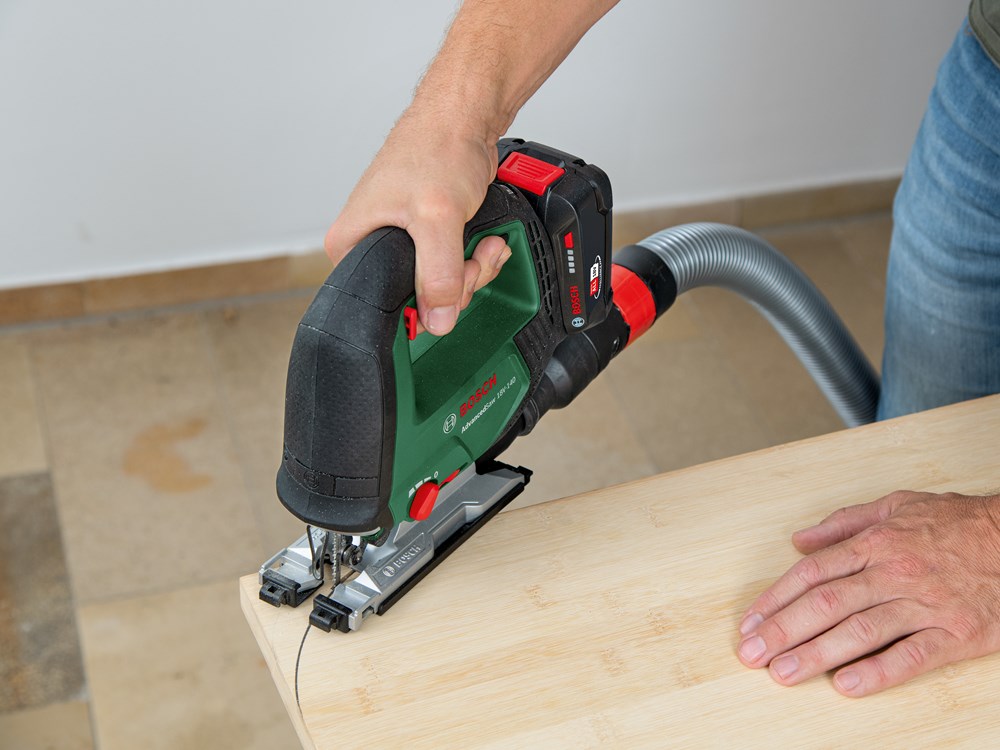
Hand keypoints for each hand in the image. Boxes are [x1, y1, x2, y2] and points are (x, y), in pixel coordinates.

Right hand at [324, 110, 510, 335]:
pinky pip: (455, 268)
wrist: (464, 119)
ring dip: (474, 269)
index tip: (450, 287)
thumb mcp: (436, 216)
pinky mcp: (430, 239)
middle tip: (472, 257)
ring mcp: (405, 244)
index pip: (381, 306)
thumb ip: (437, 273)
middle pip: (418, 300)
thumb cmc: (435, 148)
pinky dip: (477, 258)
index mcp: (352, 246)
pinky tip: (487, 239)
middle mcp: (371, 247)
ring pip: (443, 286)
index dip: (422, 306)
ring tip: (485, 242)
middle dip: (459, 283)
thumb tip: (437, 318)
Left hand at [737, 490, 999, 695]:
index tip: (751, 622)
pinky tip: (847, 685)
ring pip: (860, 631)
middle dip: (783, 631)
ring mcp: (925, 604)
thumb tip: (799, 539)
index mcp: (876, 543)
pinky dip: (879, 672)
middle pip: (826, 604)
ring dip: (816, 654)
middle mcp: (894, 573)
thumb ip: (844, 522)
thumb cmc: (957, 523)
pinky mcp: (957, 633)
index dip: (776, 599)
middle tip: (751, 654)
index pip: (813, 574)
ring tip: (783, 672)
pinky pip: (913, 656)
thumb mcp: (896, 506)